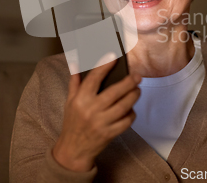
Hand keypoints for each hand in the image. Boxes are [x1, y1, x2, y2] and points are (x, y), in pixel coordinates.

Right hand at [52, 54, 141, 171]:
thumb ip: (74, 82)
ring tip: (137, 90)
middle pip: (114, 92)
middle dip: (129, 82)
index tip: (114, 56)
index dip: (104, 65)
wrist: (73, 150)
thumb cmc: (72, 122)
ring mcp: (101, 123)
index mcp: (80, 100)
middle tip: (137, 76)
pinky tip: (131, 109)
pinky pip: (126, 121)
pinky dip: (131, 113)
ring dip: (134, 96)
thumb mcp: (69, 102)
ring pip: (124, 106)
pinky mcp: (110, 134)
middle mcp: (91, 110)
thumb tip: (76, 63)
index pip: (94, 78)